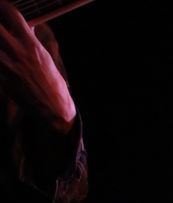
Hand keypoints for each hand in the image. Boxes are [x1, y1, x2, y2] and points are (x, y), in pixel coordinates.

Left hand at [0, 2, 75, 130]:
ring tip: (0, 43)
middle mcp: (18, 53)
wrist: (53, 109)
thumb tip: (27, 26)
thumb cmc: (53, 84)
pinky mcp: (2, 79)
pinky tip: (1, 57)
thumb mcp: (45, 57)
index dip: (3, 7)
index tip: (1, 7)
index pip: (11, 14)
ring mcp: (8, 66)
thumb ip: (32, 39)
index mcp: (31, 45)